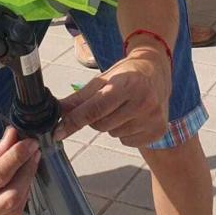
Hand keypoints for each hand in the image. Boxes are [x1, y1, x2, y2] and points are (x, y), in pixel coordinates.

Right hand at [0, 127, 39, 214]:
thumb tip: (12, 138)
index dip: (17, 157)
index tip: (29, 142)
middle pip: (12, 195)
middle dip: (27, 170)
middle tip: (32, 150)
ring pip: (15, 208)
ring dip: (25, 183)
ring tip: (28, 162)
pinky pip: (8, 214)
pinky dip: (17, 195)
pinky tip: (19, 179)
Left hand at [54, 42, 171, 146]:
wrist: (156, 72)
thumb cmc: (126, 75)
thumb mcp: (103, 80)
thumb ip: (79, 98)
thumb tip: (57, 111)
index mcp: (128, 85)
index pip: (95, 109)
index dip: (74, 121)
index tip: (58, 132)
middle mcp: (144, 102)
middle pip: (101, 125)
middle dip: (96, 119)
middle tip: (107, 105)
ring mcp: (153, 118)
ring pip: (113, 134)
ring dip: (111, 125)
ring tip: (123, 109)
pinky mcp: (158, 131)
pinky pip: (127, 142)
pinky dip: (125, 133)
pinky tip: (134, 118)